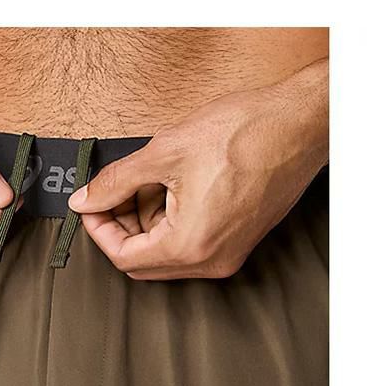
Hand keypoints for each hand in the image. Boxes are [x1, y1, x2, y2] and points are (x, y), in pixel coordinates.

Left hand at [69, 59, 328, 279]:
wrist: (300, 123)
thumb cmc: (246, 132)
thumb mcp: (164, 153)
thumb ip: (116, 182)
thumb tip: (86, 199)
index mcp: (190, 245)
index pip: (123, 258)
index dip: (99, 230)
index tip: (92, 206)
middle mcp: (211, 260)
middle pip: (143, 262)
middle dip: (121, 227)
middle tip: (114, 193)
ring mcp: (227, 253)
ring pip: (165, 254)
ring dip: (145, 223)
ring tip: (147, 182)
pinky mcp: (237, 241)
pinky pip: (189, 244)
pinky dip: (169, 222)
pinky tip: (170, 187)